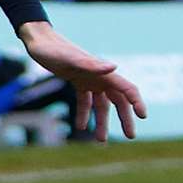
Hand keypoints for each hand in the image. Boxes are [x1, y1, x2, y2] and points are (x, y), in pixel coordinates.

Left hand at [18, 21, 146, 141]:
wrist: (40, 42)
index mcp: (103, 73)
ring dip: (102, 122)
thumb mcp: (70, 59)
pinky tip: (80, 127)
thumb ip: (92, 64)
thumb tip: (114, 67)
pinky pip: (84, 101)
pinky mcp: (77, 82)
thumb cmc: (55, 50)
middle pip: (118, 101)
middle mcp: (99, 77)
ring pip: (101, 105)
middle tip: (130, 136)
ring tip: (101, 140)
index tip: (143, 117)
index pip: (126, 89)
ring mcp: (89, 80)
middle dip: (124, 119)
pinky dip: (84, 114)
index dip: (137, 102)